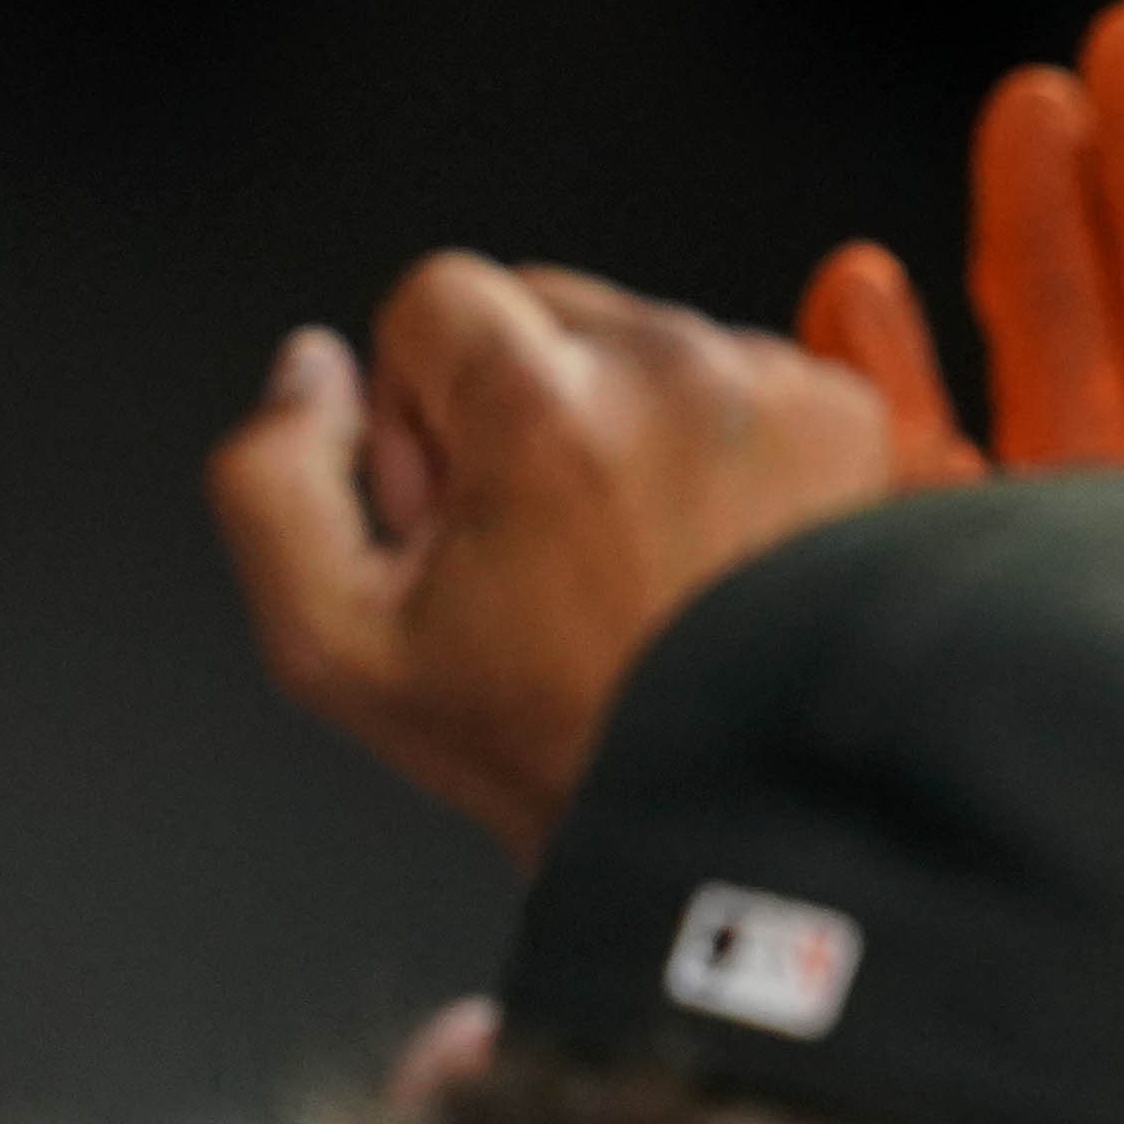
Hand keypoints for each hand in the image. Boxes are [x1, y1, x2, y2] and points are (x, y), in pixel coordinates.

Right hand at [209, 259, 892, 863]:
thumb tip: (313, 369)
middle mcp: (675, 375)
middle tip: (547, 552)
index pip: (434, 297)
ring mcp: (777, 394)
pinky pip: (743, 381)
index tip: (461, 514)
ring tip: (641, 566)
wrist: (735, 827)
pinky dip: (719, 448)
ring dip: (626, 429)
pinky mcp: (853, 425)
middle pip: (547, 310)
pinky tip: (711, 556)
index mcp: (546, 406)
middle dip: (520, 407)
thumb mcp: (337, 647)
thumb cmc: (554, 749)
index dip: (418, 410)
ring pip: (648, 345)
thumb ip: (271, 479)